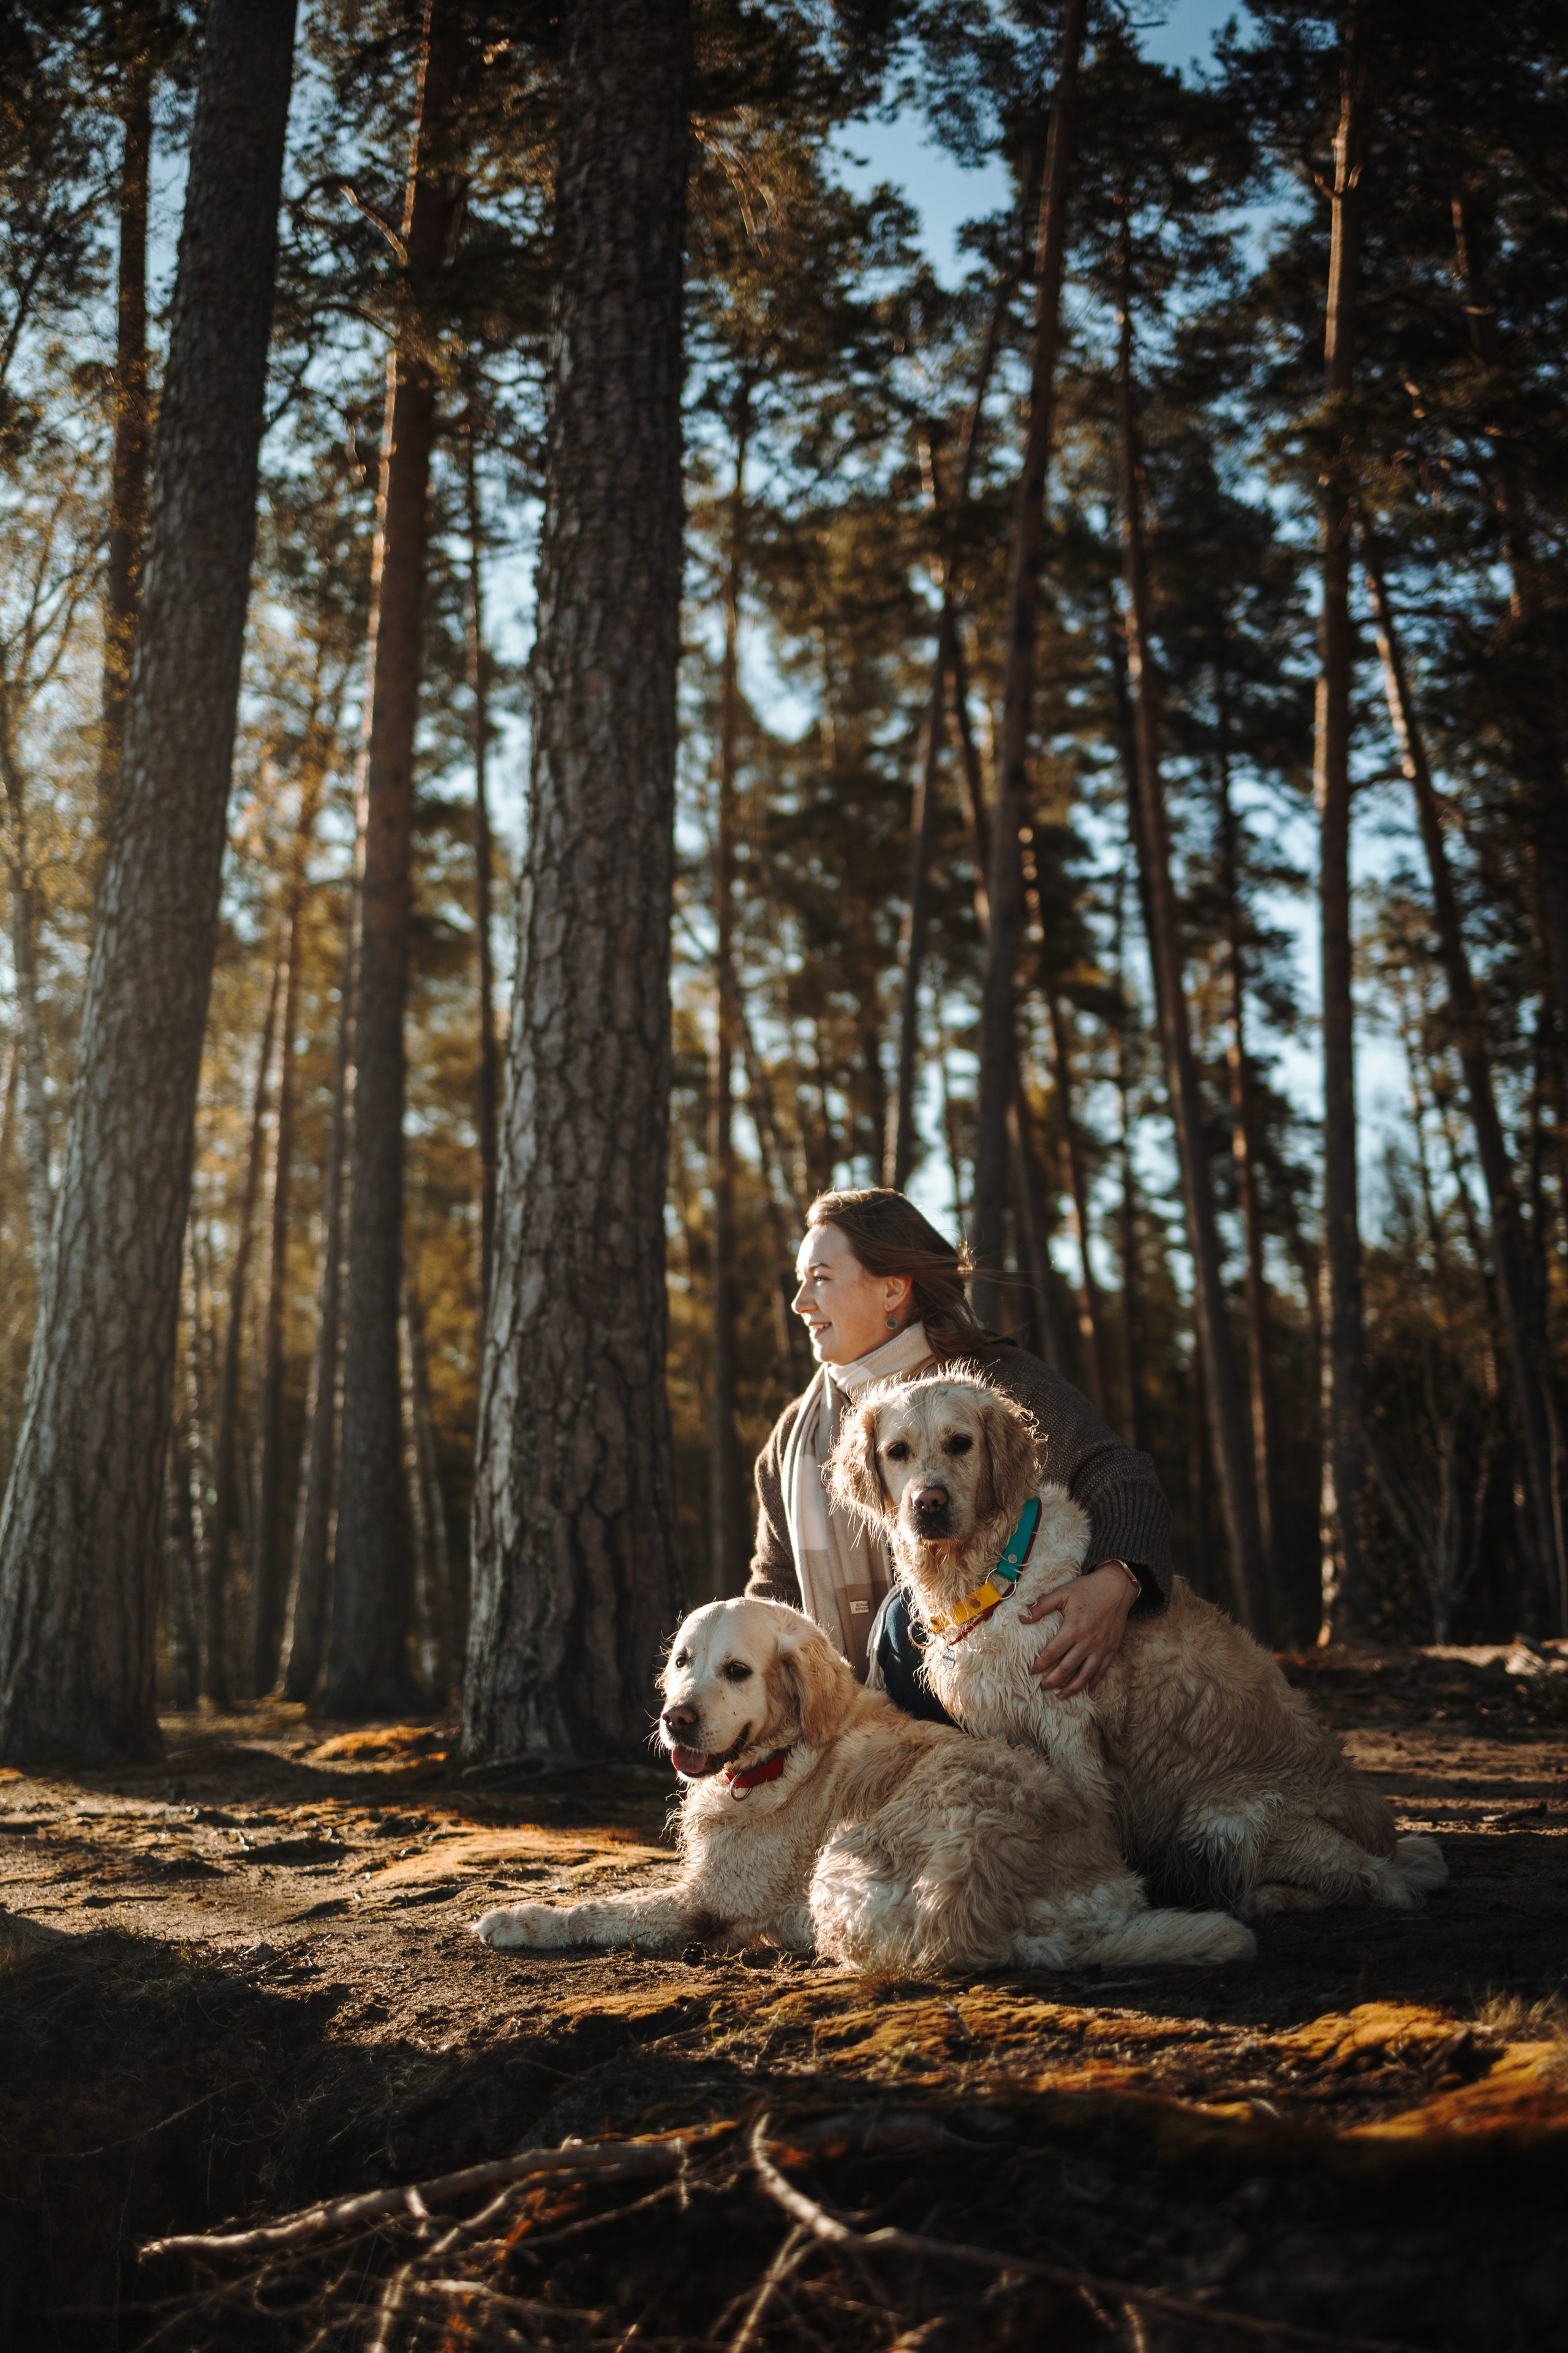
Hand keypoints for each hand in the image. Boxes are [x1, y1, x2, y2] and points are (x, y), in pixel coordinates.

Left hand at [1018, 1562, 1137, 1696]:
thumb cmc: (1088, 1588)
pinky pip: (1102, 1670)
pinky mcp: (1112, 1648)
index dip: (1039, 1665)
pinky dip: (1094, 1681)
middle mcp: (1088, 1642)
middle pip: (1067, 1669)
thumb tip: (1022, 1618)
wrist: (1117, 1586)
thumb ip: (1041, 1606)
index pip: (1051, 1653)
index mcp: (1073, 1629)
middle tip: (1042, 1688)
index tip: (1031, 1671)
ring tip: (1061, 1696)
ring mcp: (1102, 1647)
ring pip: (1085, 1675)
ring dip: (1072, 1688)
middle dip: (1053, 1681)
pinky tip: (1087, 1688)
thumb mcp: (1062, 1593)